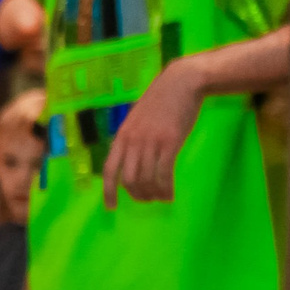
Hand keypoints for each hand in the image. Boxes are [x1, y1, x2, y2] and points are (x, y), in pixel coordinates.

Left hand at [100, 58, 206, 207]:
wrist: (181, 82)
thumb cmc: (160, 102)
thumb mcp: (137, 120)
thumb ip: (132, 139)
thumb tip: (131, 162)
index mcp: (122, 136)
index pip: (109, 169)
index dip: (108, 191)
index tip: (111, 206)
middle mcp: (133, 141)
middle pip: (128, 179)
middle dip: (137, 195)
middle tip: (147, 200)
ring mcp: (151, 141)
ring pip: (147, 179)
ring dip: (153, 194)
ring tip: (161, 198)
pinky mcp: (170, 142)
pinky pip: (165, 173)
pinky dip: (166, 188)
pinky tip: (170, 194)